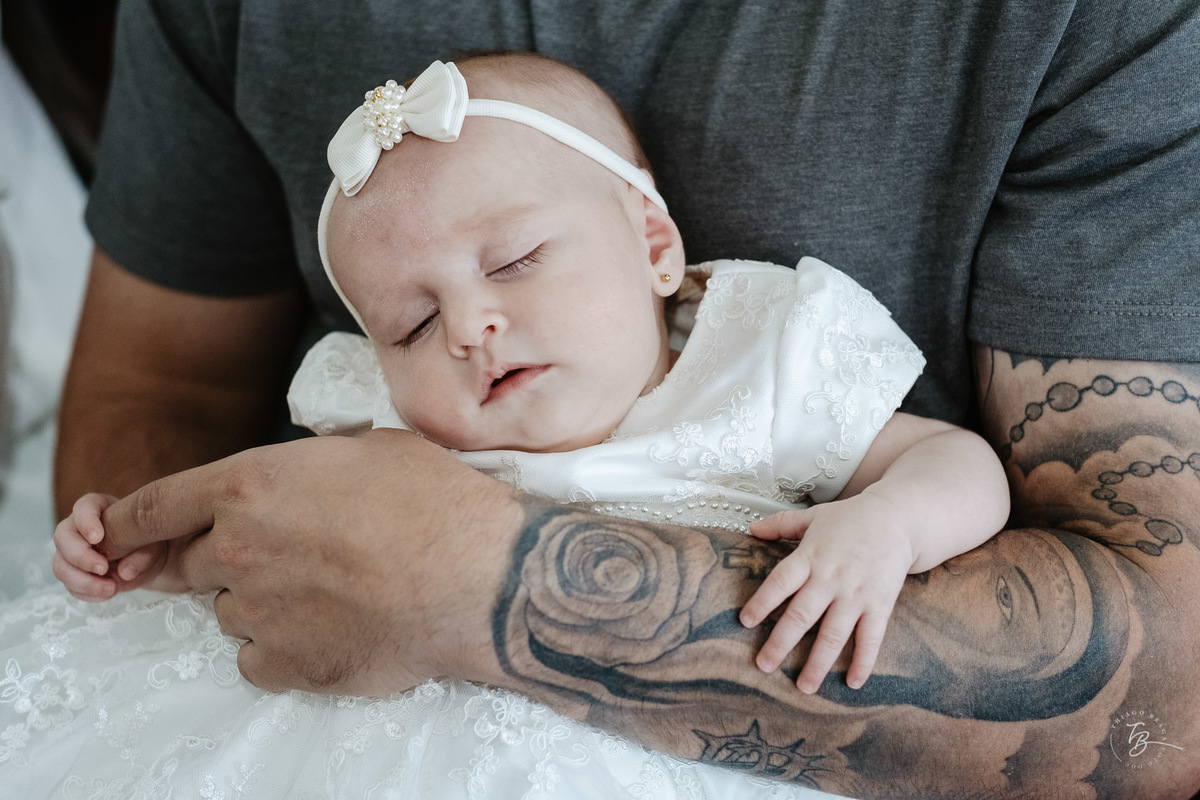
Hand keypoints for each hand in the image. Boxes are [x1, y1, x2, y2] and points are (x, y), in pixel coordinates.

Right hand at [53, 492, 193, 599]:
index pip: (83, 507)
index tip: (98, 538)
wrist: (148, 560)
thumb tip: (124, 572)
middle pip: (63, 537)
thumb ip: (142, 553)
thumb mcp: (154, 544)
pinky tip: (107, 593)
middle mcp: (78, 528)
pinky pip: (70, 585)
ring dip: (82, 581)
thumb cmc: (149, 542)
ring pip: (60, 565)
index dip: (86, 521)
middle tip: (103, 569)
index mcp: (98, 509)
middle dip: (80, 556)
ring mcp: (72, 552)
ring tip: (112, 588)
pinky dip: (87, 593)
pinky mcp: (74, 573)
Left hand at [99, 429, 521, 694]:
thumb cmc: (435, 503)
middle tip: (284, 557)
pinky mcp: (287, 665)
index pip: (152, 505)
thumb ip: (304, 468)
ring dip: (264, 601)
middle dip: (222, 559)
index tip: (108, 538)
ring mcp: (258, 613)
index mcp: (250, 484)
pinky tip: (337, 625)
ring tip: (336, 590)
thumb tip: (299, 478)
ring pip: (232, 611)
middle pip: (189, 564)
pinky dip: (285, 646)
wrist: (480, 577)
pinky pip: (259, 658)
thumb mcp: (366, 450)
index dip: (123, 524)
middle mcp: (238, 548)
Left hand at [739, 493, 913, 692]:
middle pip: (802, 615)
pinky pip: (871, 638)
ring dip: (818, 663)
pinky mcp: (880, 605)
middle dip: (781, 643)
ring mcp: (856, 594)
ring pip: (834, 634)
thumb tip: (751, 529)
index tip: (744, 622)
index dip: (762, 601)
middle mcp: (831, 578)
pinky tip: (853, 683)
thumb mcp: (814, 516)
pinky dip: (863, 662)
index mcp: (810, 556)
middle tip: (764, 666)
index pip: (780, 582)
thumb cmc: (851, 518)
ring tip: (803, 687)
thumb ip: (781, 524)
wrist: (898, 518)